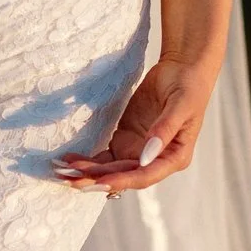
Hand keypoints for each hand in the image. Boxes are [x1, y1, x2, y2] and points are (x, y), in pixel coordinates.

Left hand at [54, 55, 215, 195]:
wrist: (181, 68)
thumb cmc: (189, 86)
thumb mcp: (181, 105)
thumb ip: (164, 130)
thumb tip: (146, 157)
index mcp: (174, 158)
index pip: (145, 176)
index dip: (121, 180)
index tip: (99, 182)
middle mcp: (155, 161)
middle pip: (123, 176)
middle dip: (97, 179)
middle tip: (71, 181)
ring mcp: (138, 152)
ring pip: (110, 169)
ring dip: (87, 172)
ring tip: (62, 173)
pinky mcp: (125, 141)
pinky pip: (104, 157)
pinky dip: (88, 160)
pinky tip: (69, 161)